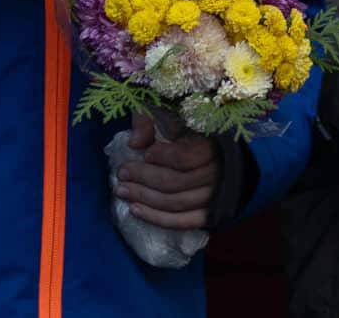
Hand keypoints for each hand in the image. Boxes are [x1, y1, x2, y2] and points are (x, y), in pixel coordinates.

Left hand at [113, 113, 219, 229]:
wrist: (213, 154)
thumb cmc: (185, 130)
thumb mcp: (167, 116)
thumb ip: (149, 123)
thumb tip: (134, 142)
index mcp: (210, 145)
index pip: (187, 157)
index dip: (164, 157)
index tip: (145, 154)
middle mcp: (217, 173)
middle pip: (177, 182)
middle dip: (144, 178)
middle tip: (121, 174)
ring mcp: (215, 196)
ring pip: (178, 203)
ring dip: (146, 200)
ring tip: (122, 191)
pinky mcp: (209, 214)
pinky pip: (185, 222)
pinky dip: (159, 219)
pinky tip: (135, 210)